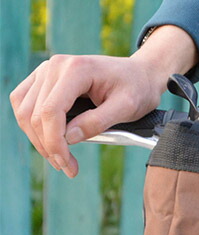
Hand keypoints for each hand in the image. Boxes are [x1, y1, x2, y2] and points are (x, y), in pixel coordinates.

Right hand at [9, 25, 197, 177]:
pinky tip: (49, 142)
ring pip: (24, 110)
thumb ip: (98, 122)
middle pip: (34, 114)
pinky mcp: (43, 78)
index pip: (51, 111)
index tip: (68, 165)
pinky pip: (23, 102)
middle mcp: (55, 66)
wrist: (139, 74)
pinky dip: (31, 126)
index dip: (55, 143)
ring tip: (60, 159)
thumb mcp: (127, 108)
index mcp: (76, 70)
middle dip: (48, 146)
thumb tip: (69, 137)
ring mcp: (47, 70)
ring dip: (38, 139)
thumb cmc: (137, 89)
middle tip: (68, 168)